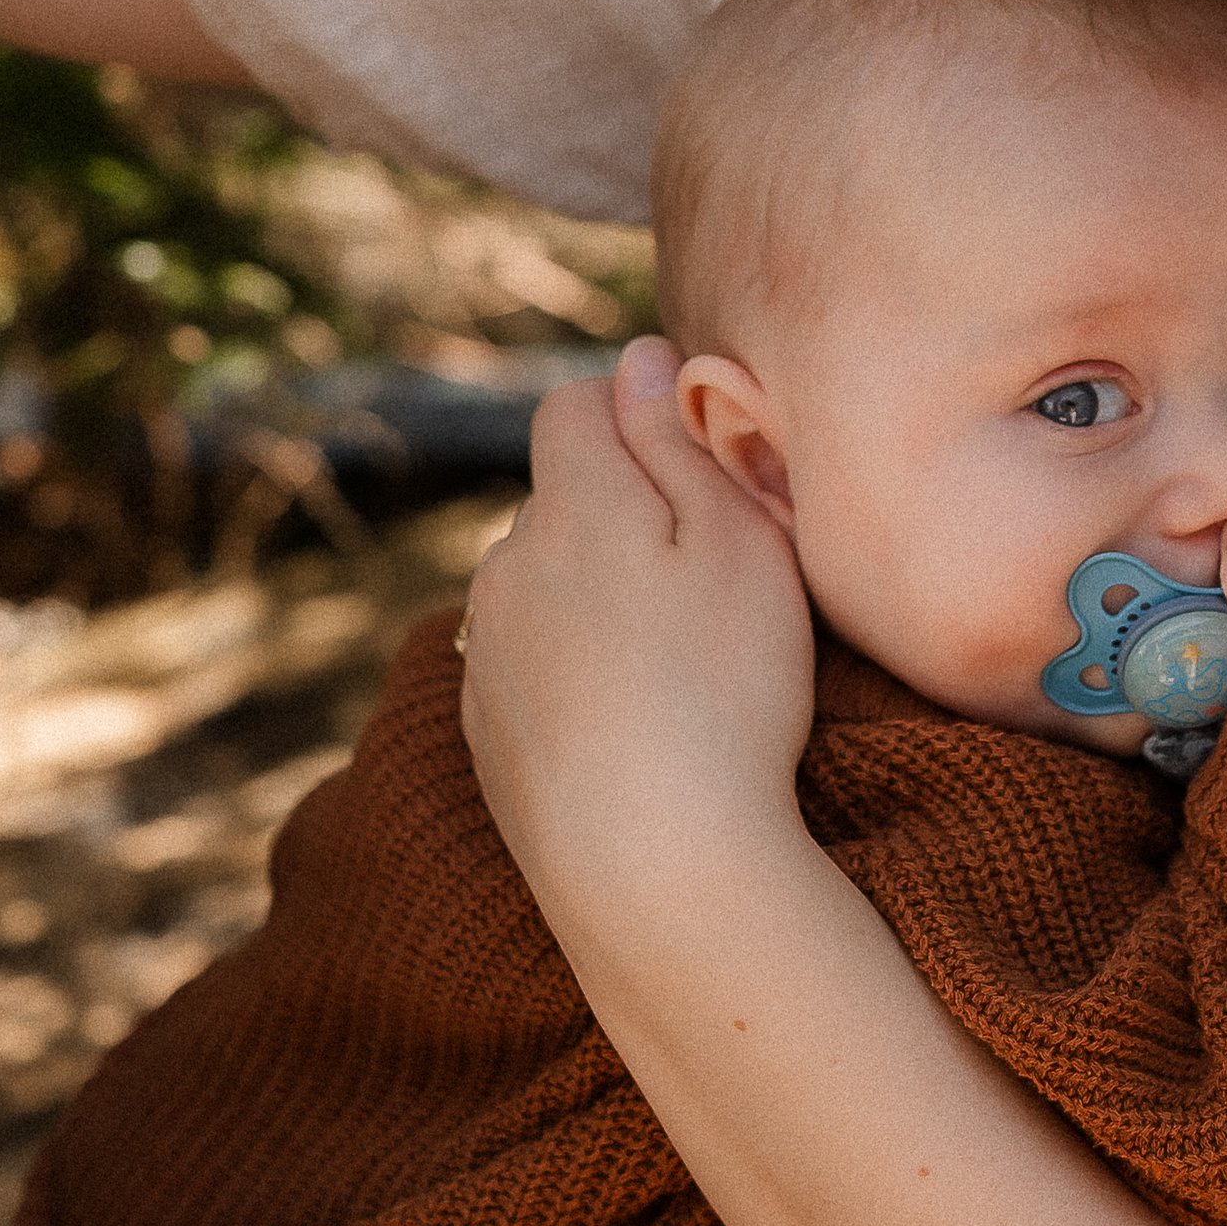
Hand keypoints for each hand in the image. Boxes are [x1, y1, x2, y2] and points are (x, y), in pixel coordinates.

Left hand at [459, 337, 816, 934]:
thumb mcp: (741, 545)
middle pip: (560, 500)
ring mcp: (485, 653)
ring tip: (680, 664)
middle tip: (717, 580)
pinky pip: (531, 665)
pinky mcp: (485, 732)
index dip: (637, 414)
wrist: (658, 865)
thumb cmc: (726, 693)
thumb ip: (683, 443)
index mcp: (572, 506)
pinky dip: (578, 673)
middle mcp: (506, 566)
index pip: (575, 406)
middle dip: (623, 514)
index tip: (702, 464)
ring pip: (541, 585)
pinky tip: (638, 722)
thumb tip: (641, 360)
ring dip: (597, 596)